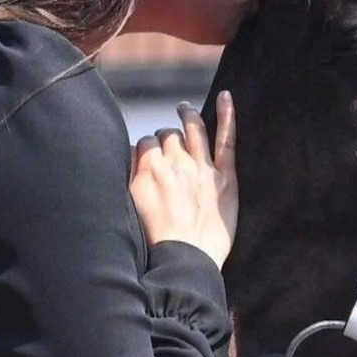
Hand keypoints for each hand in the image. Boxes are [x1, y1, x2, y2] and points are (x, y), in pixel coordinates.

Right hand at [129, 91, 237, 268]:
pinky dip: (227, 114)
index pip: (145, 142)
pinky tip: (225, 96)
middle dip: (166, 136)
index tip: (150, 157)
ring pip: (192, 129)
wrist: (187, 261)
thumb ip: (130, 176)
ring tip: (184, 109)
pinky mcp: (225, 176)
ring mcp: (201, 167)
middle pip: (168, 134)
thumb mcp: (129, 206)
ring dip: (187, 115)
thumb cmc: (157, 240)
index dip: (148, 149)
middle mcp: (175, 162)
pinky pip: (226, 138)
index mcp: (149, 169)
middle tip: (167, 147)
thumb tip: (131, 154)